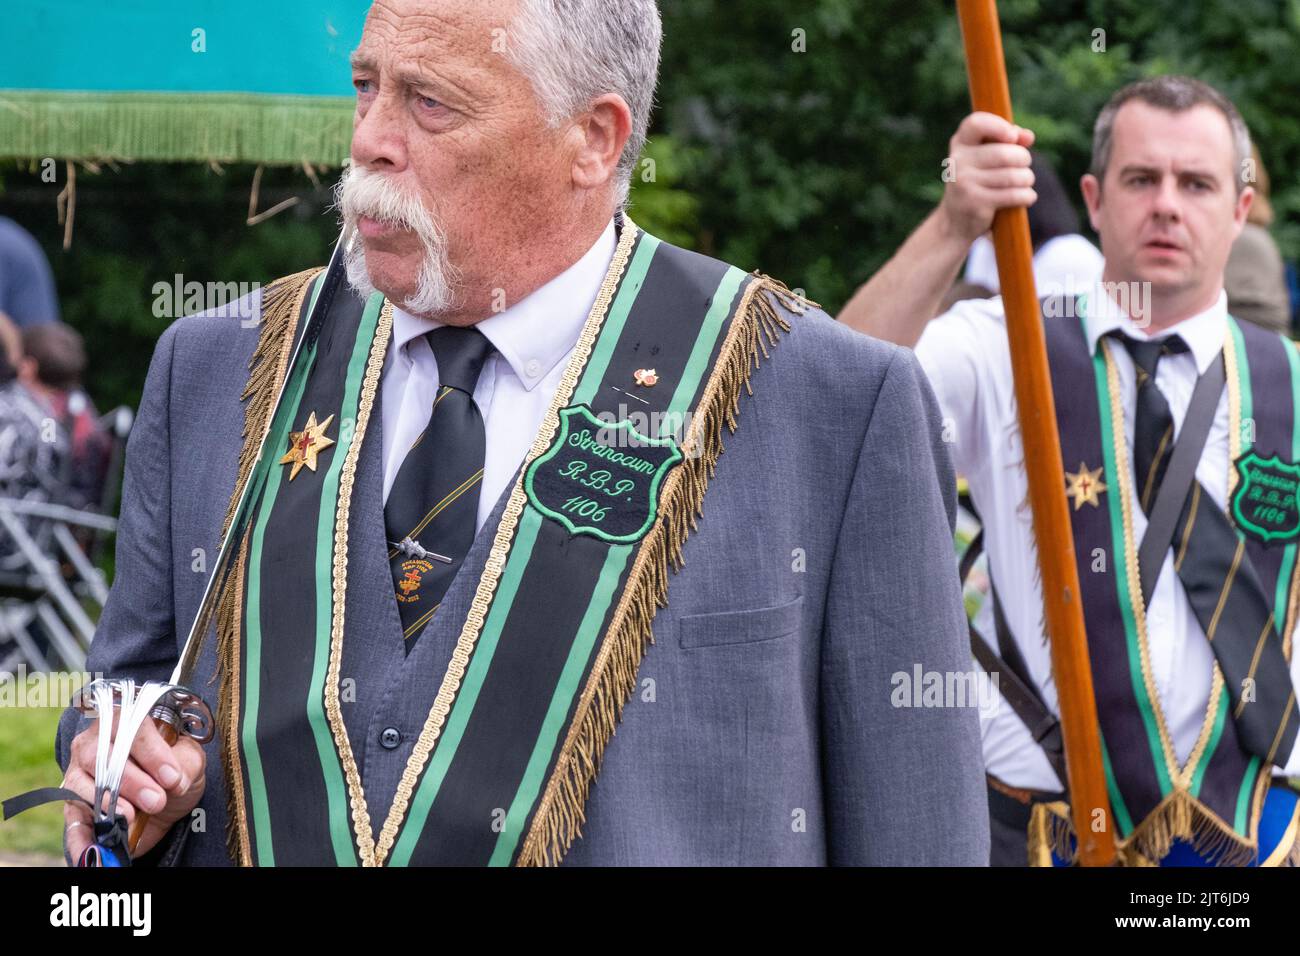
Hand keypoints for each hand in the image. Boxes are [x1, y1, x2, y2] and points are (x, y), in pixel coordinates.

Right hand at [62, 712, 205, 862]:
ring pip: (82, 783)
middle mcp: (96, 742)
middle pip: (102, 755)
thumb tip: (173, 780)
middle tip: (156, 801)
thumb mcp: (191, 762)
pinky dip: (80, 836)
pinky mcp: (73, 805)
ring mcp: (80, 773)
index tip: (171, 777)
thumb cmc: (176, 769)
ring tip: (131, 817)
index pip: (131, 727)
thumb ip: (186, 764)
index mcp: (128, 721)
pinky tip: (94, 847)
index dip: (151, 753)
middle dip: (131, 781)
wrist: (166, 800)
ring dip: (108, 802)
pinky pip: (71, 820)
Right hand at [938, 112, 1036, 243]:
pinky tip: (1026, 197)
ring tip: (1024, 183)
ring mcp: (965, 183)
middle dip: (1024, 159)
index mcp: (960, 144)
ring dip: (1027, 179)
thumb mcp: (986, 158)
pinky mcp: (975, 204)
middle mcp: (958, 162)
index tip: (1012, 137)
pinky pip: (1014, 195)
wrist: (955, 221)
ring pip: (1014, 176)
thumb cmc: (978, 182)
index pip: (976, 124)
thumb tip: (1027, 137)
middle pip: (1005, 153)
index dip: (998, 126)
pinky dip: (1027, 196)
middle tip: (1024, 166)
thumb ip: (1007, 141)